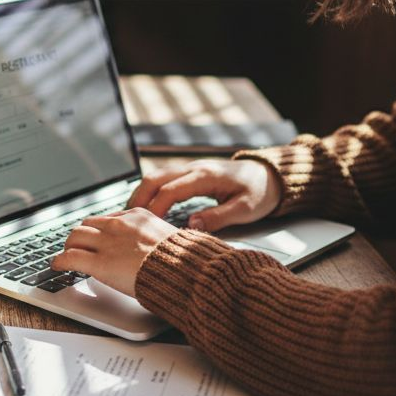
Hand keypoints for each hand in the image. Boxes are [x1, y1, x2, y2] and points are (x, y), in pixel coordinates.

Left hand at [51, 209, 178, 296]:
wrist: (182, 271)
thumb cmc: (182, 261)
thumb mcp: (168, 237)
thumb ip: (153, 236)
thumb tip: (150, 246)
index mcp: (137, 216)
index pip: (108, 218)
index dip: (98, 229)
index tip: (96, 236)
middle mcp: (119, 225)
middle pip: (87, 224)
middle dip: (80, 236)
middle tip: (76, 246)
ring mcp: (107, 243)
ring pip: (75, 237)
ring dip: (69, 246)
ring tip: (66, 255)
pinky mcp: (99, 263)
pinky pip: (70, 258)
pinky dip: (60, 261)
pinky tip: (57, 266)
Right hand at [127, 159, 282, 231]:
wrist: (269, 176)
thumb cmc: (259, 193)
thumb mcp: (245, 209)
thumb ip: (219, 217)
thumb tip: (191, 224)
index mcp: (205, 176)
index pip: (170, 190)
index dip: (155, 209)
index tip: (147, 227)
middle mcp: (193, 169)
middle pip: (154, 178)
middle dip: (137, 198)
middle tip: (126, 220)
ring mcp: (190, 169)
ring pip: (155, 177)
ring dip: (140, 194)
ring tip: (129, 216)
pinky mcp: (190, 174)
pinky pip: (163, 180)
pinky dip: (149, 192)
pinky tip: (143, 208)